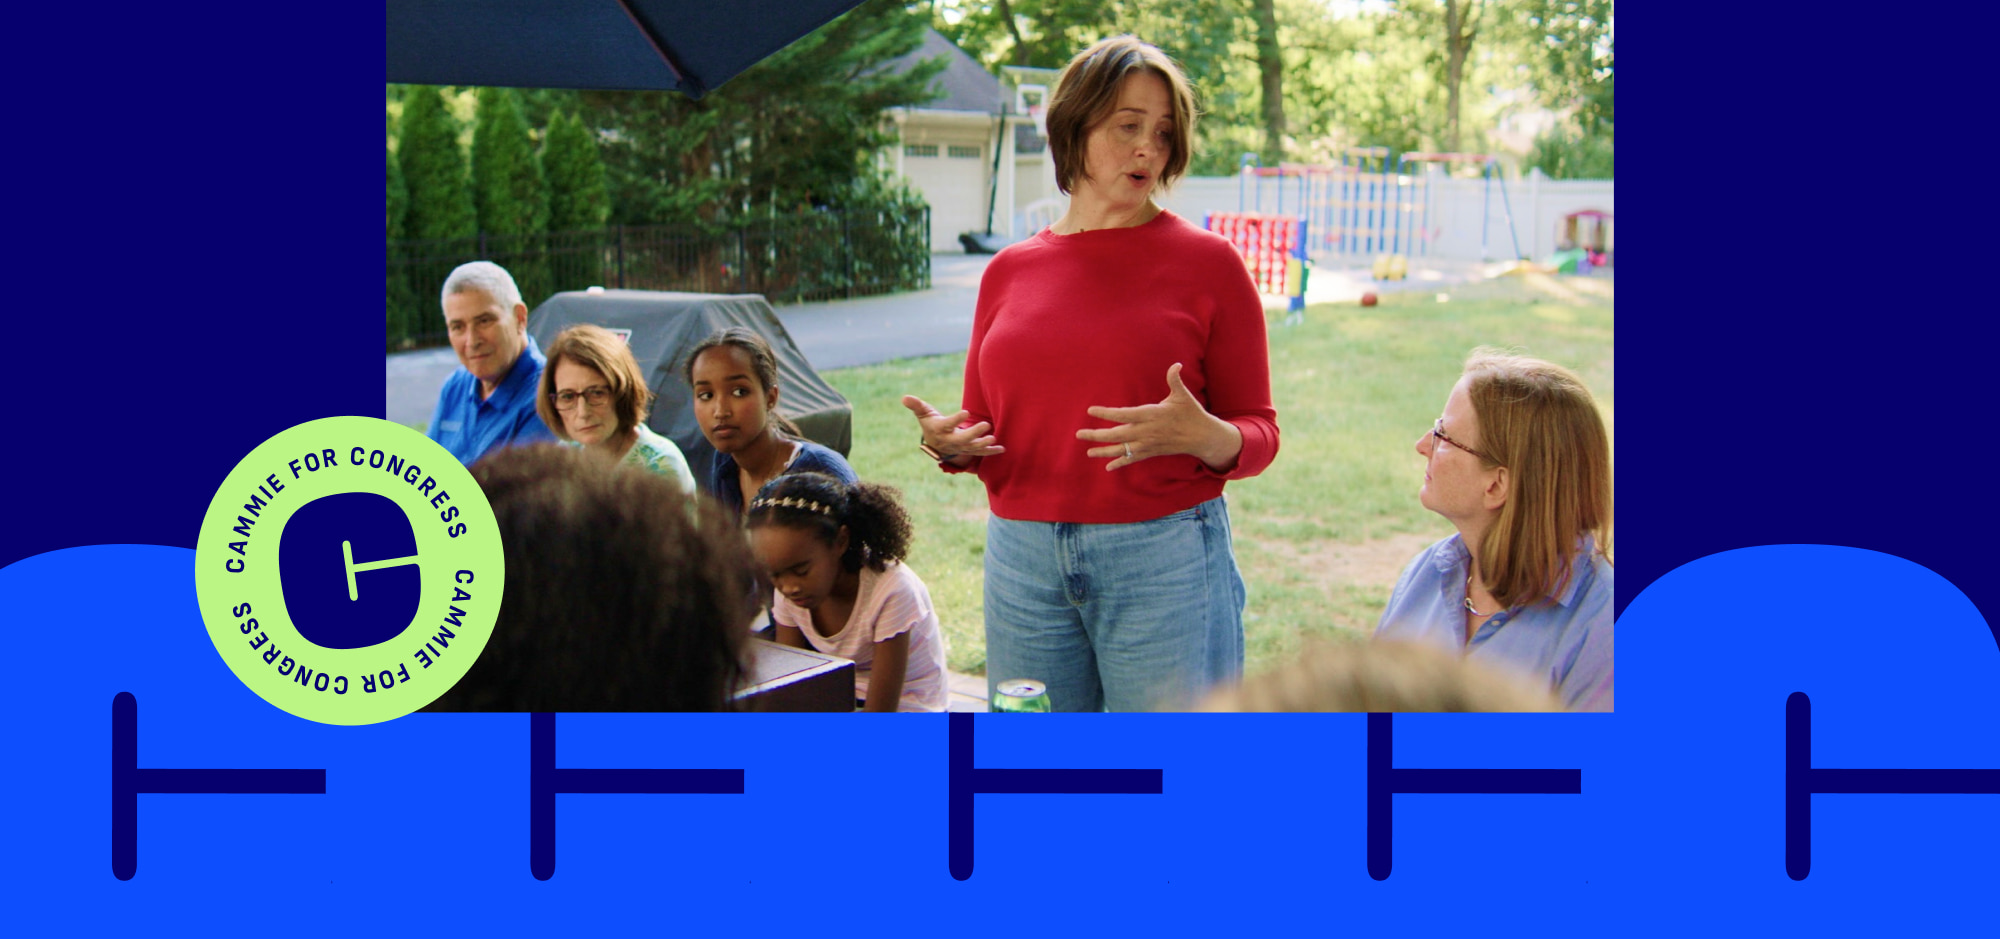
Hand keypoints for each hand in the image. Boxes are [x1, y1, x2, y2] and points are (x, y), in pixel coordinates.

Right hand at [901, 394, 1004, 460]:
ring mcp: (961, 447)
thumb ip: (916, 405)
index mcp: (940, 430)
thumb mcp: (923, 414)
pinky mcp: (969, 450)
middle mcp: (951, 441)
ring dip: (984, 444)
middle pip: (963, 439)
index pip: (948, 425)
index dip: (957, 419)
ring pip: (973, 447)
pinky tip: (1002, 448)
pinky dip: (991, 451)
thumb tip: (904, 397)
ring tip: (994, 437)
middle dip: (974, 433)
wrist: (936, 445)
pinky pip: (981, 453)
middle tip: (986, 425)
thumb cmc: (931, 424)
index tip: (966, 412)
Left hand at [1076, 363, 1243, 471]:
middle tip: (1079, 433)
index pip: (1124, 414)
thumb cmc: (1191, 413)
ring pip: (1122, 449)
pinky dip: (1120, 463)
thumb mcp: (1183, 395)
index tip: (1091, 411)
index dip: (1107, 413)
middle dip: (1097, 435)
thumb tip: (1176, 364)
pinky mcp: (1151, 452)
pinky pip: (1133, 459)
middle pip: (1118, 435)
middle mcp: (1147, 431)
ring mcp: (1148, 444)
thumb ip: (1175, 380)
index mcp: (1152, 415)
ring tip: (1088, 451)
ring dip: (1104, 451)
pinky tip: (1108, 467)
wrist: (1203, 437)